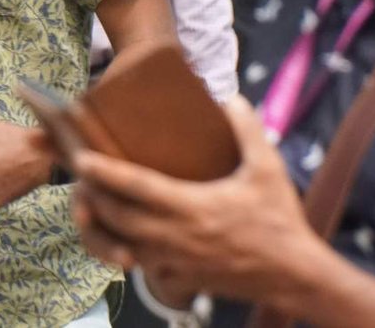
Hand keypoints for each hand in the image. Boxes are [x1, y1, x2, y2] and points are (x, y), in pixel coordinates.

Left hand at [70, 97, 325, 308]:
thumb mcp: (268, 170)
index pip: (136, 186)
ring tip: (90, 200)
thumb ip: (248, 130)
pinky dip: (123, 248)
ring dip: (102, 223)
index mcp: (193, 206)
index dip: (104, 171)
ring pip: (122, 242)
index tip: (81, 157)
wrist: (295, 275)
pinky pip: (140, 264)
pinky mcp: (180, 278)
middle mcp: (177, 236)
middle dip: (92, 194)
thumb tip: (231, 97)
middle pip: (117, 215)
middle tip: (80, 174)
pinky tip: (119, 232)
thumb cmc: (280, 220)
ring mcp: (175, 261)